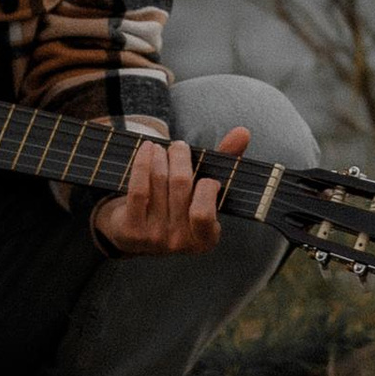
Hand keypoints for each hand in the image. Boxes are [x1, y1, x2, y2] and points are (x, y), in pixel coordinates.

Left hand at [93, 123, 247, 255]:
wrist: (134, 235)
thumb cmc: (176, 207)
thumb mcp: (202, 192)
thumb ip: (225, 163)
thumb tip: (242, 132)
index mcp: (205, 239)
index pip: (205, 212)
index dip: (206, 187)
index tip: (204, 176)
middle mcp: (179, 242)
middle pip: (181, 185)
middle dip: (180, 157)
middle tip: (178, 146)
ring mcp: (153, 238)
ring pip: (159, 182)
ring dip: (160, 157)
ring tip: (161, 148)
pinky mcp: (131, 230)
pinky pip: (139, 188)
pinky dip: (143, 162)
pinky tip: (147, 150)